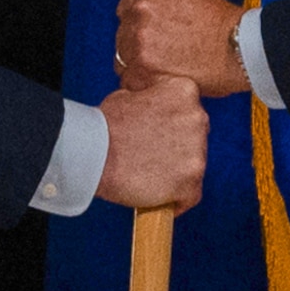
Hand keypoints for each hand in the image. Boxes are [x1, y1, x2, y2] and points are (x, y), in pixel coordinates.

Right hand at [96, 75, 208, 210]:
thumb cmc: (104, 126)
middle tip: (153, 156)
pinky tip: (160, 197)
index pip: (189, 110)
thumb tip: (155, 109)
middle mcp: (197, 118)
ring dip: (177, 173)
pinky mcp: (190, 182)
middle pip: (196, 138)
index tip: (160, 135)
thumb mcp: (130, 94)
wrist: (92, 154)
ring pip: (194, 167)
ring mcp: (196, 152)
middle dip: (179, 148)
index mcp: (184, 91)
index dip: (173, 125)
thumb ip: (153, 100)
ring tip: (150, 176)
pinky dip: (177, 199)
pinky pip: (190, 195)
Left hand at [116, 0, 249, 97]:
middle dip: (138, 44)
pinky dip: (142, 84)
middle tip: (161, 56)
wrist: (241, 49)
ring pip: (122, 56)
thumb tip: (152, 18)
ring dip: (139, 65)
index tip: (147, 35)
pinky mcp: (143, 65)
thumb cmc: (226, 27)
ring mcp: (140, 36)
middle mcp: (142, 7)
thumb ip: (165, 4)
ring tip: (165, 70)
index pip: (128, 6)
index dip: (138, 24)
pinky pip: (128, 79)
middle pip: (123, 31)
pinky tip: (162, 81)